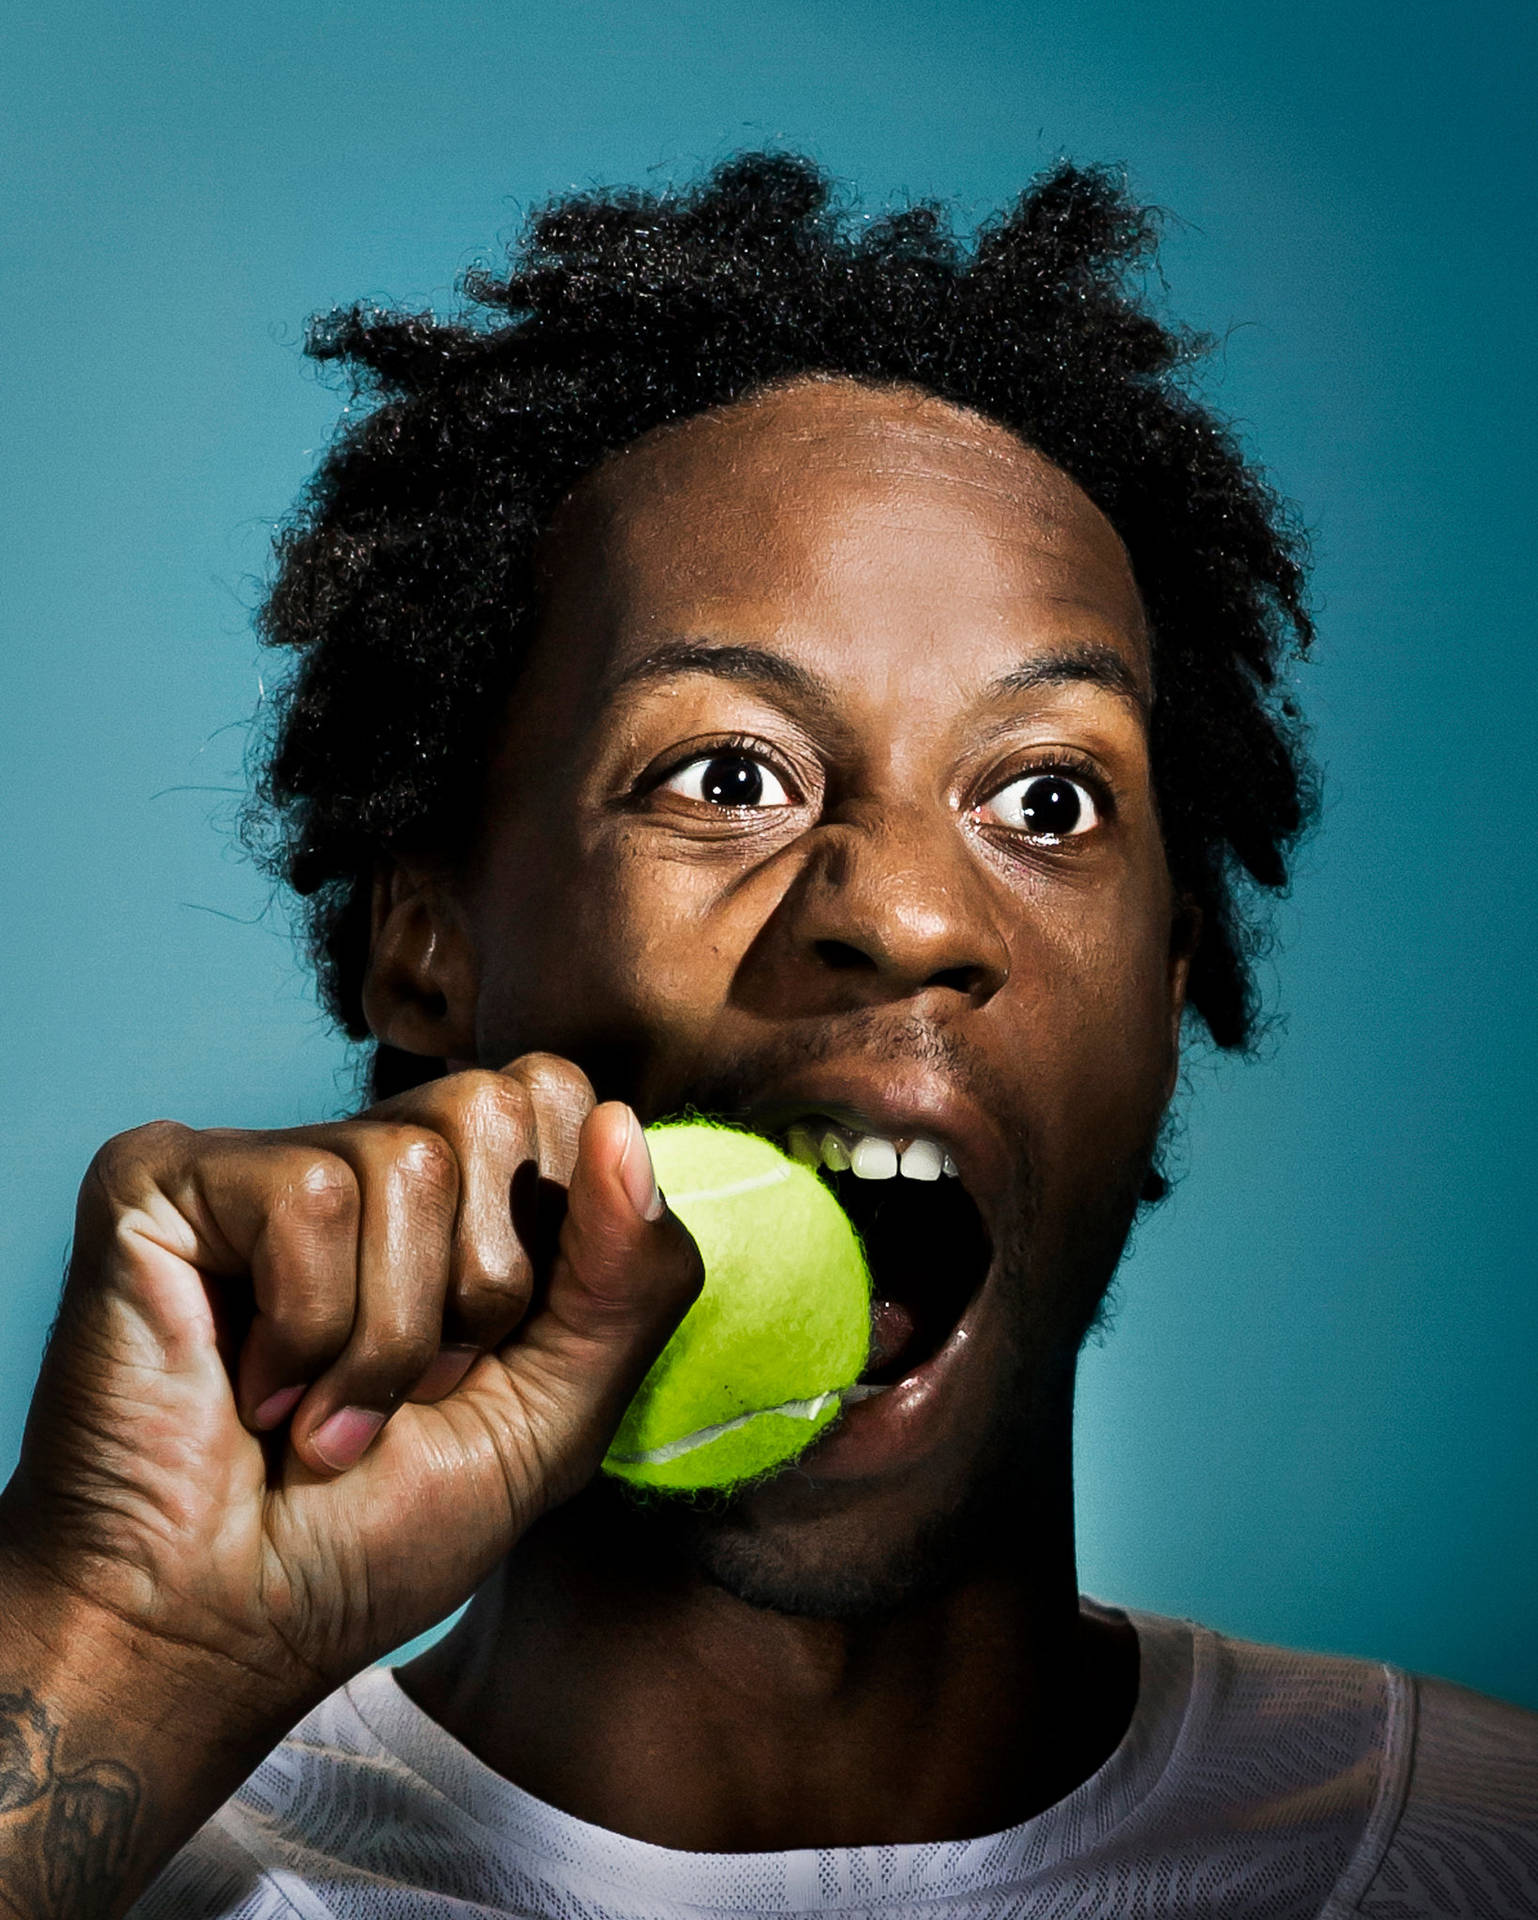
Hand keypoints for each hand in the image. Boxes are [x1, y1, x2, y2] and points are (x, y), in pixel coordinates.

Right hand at [0, 1056, 700, 1712]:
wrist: (215, 1636)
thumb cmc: (372, 1537)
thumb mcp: (557, 1415)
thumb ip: (627, 1277)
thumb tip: (621, 1125)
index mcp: (453, 1193)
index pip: (558, 1094)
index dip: (562, 1231)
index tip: (492, 1353)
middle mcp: (358, 1152)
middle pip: (500, 1104)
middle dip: (484, 1288)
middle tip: (411, 1390)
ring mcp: (258, 1159)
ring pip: (412, 1161)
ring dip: (391, 1340)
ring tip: (328, 1416)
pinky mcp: (161, 1179)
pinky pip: (312, 1198)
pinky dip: (308, 1329)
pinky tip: (257, 1392)